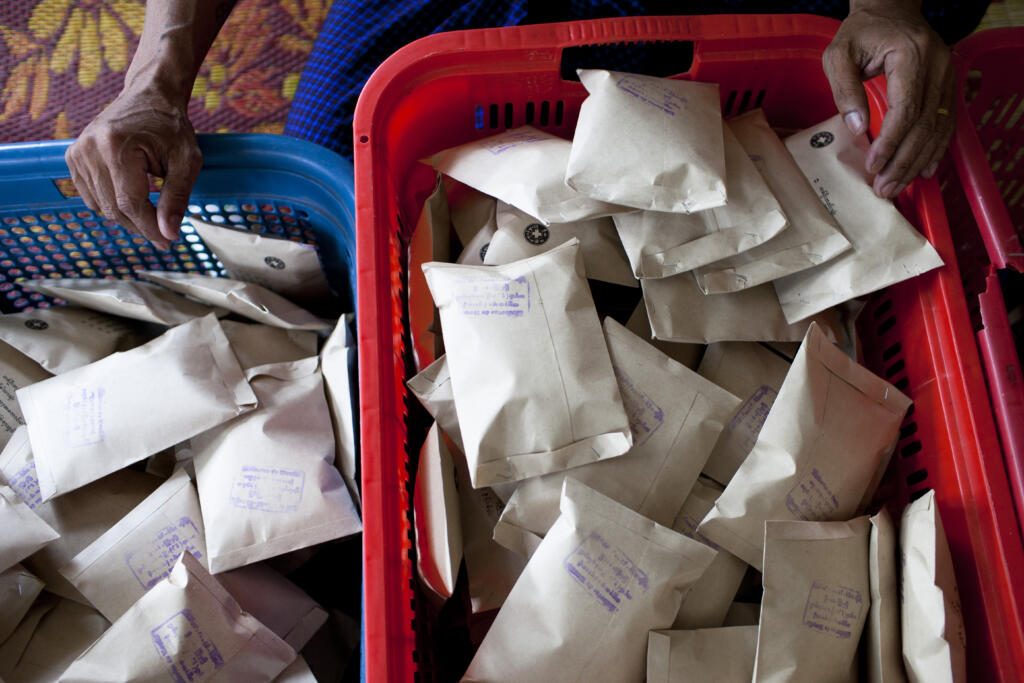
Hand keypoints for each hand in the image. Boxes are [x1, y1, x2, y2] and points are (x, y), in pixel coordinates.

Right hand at [65, 87, 201, 248]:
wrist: (149, 96)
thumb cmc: (172, 128)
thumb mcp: (186, 161)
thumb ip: (177, 198)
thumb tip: (168, 234)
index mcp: (116, 146)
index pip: (130, 203)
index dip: (149, 228)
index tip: (169, 242)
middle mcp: (89, 149)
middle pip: (114, 208)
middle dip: (141, 226)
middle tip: (166, 234)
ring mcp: (77, 153)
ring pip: (102, 207)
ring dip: (128, 217)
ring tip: (153, 212)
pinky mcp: (73, 157)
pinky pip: (91, 197)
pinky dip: (113, 205)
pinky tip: (133, 197)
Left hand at [823, 2, 954, 197]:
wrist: (890, 9)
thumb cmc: (861, 32)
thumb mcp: (838, 54)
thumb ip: (844, 89)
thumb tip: (856, 127)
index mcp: (912, 55)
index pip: (906, 109)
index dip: (890, 142)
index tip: (873, 166)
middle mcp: (938, 66)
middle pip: (925, 124)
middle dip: (904, 161)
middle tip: (885, 188)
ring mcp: (948, 75)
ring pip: (939, 127)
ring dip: (918, 162)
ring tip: (897, 186)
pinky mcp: (949, 84)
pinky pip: (947, 122)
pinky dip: (936, 149)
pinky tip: (925, 171)